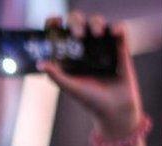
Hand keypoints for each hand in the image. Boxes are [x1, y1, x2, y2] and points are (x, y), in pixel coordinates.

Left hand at [38, 11, 141, 138]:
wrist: (114, 108)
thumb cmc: (89, 99)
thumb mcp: (70, 87)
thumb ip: (55, 75)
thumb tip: (40, 63)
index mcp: (68, 54)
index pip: (59, 33)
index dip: (54, 23)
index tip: (54, 21)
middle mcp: (83, 47)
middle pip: (77, 22)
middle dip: (76, 21)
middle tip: (77, 33)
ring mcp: (102, 45)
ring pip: (97, 22)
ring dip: (96, 22)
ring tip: (96, 34)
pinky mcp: (120, 48)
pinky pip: (119, 30)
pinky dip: (117, 28)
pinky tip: (114, 32)